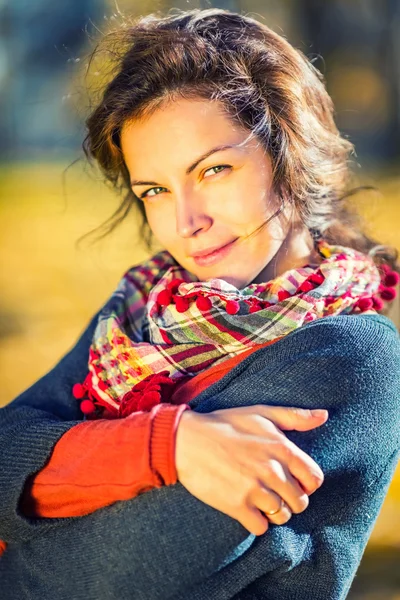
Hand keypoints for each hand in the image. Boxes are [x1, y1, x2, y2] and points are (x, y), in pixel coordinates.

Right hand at [175, 405, 327, 535]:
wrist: (186, 440)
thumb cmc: (226, 424)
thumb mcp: (261, 413)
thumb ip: (295, 416)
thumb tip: (324, 415)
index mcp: (282, 448)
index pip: (315, 479)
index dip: (306, 483)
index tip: (292, 480)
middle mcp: (272, 470)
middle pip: (300, 501)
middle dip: (290, 498)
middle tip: (273, 490)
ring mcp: (255, 490)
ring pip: (283, 516)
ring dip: (274, 511)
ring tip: (259, 499)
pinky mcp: (237, 506)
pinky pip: (261, 527)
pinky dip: (256, 522)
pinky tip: (246, 507)